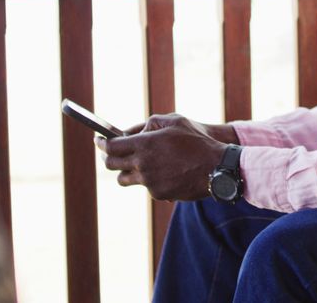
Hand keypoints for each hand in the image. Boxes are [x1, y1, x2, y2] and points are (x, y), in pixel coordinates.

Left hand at [94, 113, 228, 200]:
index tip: (98, 140)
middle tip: (111, 153)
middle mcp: (143, 165)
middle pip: (112, 166)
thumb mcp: (174, 121)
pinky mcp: (159, 194)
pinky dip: (150, 179)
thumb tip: (129, 132)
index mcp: (144, 145)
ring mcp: (150, 182)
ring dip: (127, 171)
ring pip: (125, 179)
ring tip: (138, 163)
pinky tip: (165, 171)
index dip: (101, 143)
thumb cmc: (197, 140)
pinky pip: (146, 186)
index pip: (111, 147)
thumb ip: (148, 125)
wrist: (218, 167)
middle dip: (108, 158)